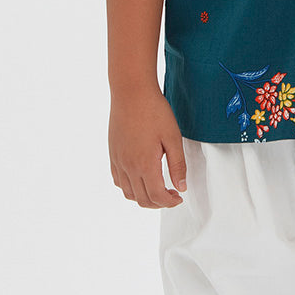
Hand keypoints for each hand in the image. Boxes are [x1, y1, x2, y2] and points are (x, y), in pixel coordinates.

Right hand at [108, 87, 187, 207]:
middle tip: (171, 195)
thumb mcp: (173, 137)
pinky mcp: (113, 153)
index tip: (179, 197)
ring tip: (157, 188)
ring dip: (143, 197)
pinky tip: (140, 177)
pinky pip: (118, 180)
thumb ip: (177, 165)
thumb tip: (181, 187)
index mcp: (145, 164)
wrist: (131, 92)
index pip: (157, 196)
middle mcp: (128, 166)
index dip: (169, 202)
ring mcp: (118, 160)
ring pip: (128, 193)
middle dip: (158, 203)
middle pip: (142, 199)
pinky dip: (129, 186)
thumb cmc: (154, 111)